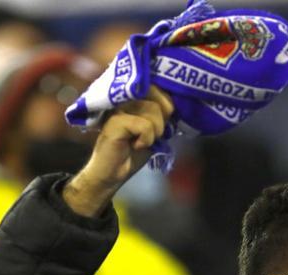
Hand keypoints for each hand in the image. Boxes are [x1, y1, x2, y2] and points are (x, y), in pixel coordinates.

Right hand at [63, 87, 173, 216]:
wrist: (112, 174)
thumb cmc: (132, 153)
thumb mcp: (153, 131)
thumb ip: (161, 115)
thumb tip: (175, 104)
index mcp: (132, 97)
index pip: (158, 87)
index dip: (166, 104)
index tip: (163, 121)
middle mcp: (124, 98)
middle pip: (158, 96)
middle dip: (162, 120)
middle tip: (151, 135)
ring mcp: (117, 107)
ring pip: (153, 109)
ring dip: (154, 132)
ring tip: (141, 141)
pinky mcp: (115, 121)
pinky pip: (145, 126)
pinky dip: (146, 140)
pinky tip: (135, 146)